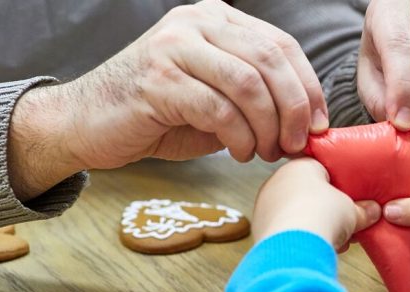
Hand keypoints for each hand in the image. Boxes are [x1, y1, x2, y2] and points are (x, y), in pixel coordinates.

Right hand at [7, 0, 327, 199]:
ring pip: (248, 84)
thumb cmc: (161, 114)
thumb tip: (310, 122)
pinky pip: (218, 109)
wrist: (89, 123)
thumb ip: (258, 95)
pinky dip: (239, 138)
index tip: (320, 126)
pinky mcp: (158, 79)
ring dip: (267, 127)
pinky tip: (239, 154)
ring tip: (265, 152)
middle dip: (294, 109)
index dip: (308, 87)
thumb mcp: (219, 96)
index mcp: (217, 19)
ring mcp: (174, 46)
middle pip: (270, 60)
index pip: (282, 45)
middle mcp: (197, 22)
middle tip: (298, 144)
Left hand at [253, 159, 380, 249]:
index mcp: (300, 166)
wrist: (295, 246)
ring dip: (315, 226)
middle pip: (308, 193)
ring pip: (296, 213)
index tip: (351, 200)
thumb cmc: (323, 216)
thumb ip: (363, 210)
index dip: (340, 186)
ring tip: (335, 240)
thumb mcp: (353, 211)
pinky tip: (317, 248)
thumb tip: (372, 212)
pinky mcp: (260, 228)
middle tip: (346, 223)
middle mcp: (277, 181)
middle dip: (328, 210)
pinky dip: (300, 238)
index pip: (323, 169)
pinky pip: (286, 229)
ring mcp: (265, 205)